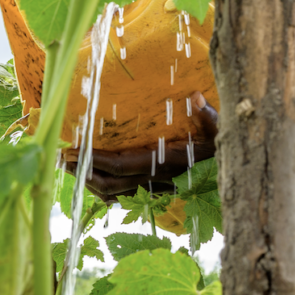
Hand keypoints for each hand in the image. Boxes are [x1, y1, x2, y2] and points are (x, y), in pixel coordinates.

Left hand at [63, 92, 218, 203]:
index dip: (96, 159)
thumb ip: (207, 115)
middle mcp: (156, 180)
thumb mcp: (220, 130)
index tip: (74, 149)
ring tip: (69, 168)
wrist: (233, 174)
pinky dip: (103, 191)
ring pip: (113, 194)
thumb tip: (194, 97)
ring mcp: (154, 189)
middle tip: (60, 159)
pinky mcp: (154, 192)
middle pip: (110, 183)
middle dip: (83, 172)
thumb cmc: (223, 148)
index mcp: (165, 163)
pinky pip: (122, 197)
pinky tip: (91, 180)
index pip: (122, 165)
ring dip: (89, 182)